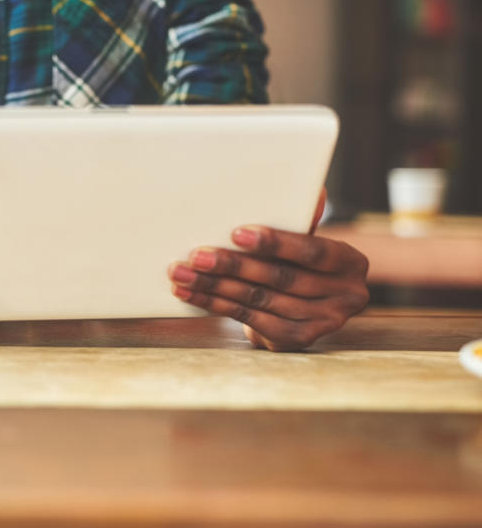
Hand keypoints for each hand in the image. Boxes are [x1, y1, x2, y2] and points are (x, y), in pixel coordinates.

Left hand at [167, 207, 369, 351]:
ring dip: (215, 286)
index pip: (312, 251)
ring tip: (181, 274)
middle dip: (233, 265)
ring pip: (259, 300)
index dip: (275, 243)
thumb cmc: (296, 262)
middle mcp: (346, 295)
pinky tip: (189, 294)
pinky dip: (215, 304)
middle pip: (280, 278)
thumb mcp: (301, 239)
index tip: (236, 233)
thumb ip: (301, 220)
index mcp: (350, 262)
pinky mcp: (298, 340)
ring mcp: (324, 322)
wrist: (299, 306)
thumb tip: (313, 191)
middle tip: (196, 256)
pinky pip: (249, 319)